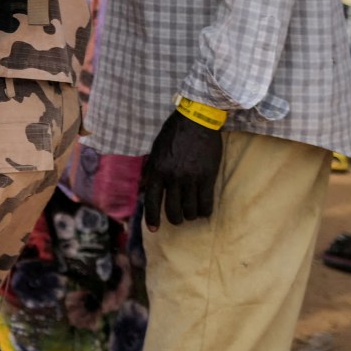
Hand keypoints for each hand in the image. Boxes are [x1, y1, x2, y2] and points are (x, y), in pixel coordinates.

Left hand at [142, 111, 223, 227]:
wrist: (197, 120)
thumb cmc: (175, 133)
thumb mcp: (156, 149)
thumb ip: (151, 169)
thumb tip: (144, 187)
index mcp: (157, 170)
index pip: (152, 201)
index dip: (152, 218)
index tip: (154, 230)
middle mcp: (173, 177)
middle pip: (172, 210)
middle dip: (175, 218)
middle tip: (178, 218)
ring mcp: (191, 178)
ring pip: (190, 210)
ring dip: (190, 215)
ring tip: (191, 212)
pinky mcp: (207, 177)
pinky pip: (205, 204)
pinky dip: (204, 211)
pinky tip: (203, 211)